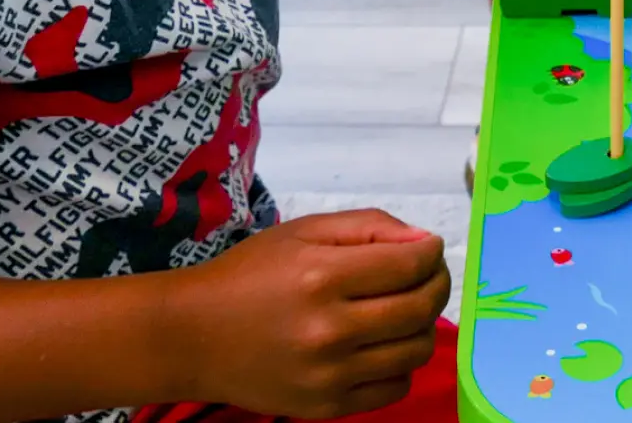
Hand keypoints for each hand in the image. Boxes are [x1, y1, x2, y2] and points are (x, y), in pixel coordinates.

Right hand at [171, 210, 448, 417]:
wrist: (194, 337)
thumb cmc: (250, 273)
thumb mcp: (304, 230)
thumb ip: (367, 227)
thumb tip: (422, 241)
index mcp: (323, 276)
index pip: (410, 265)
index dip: (431, 251)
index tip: (428, 246)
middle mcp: (330, 330)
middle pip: (420, 309)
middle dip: (437, 283)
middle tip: (428, 273)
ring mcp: (330, 376)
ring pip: (415, 351)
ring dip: (423, 324)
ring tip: (406, 307)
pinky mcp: (327, 409)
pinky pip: (395, 388)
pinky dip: (401, 364)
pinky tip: (383, 344)